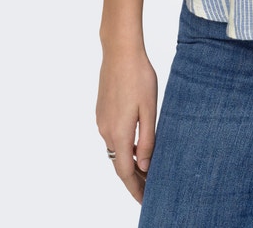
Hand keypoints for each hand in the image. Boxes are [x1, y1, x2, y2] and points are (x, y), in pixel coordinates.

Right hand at [96, 49, 157, 202]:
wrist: (120, 52)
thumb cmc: (139, 77)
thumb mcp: (150, 109)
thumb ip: (147, 139)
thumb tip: (145, 165)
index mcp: (119, 133)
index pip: (125, 171)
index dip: (135, 188)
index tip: (145, 200)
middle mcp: (106, 131)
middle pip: (119, 163)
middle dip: (134, 178)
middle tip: (151, 188)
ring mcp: (102, 121)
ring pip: (115, 150)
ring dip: (129, 162)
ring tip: (147, 169)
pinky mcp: (102, 111)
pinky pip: (112, 137)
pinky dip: (123, 147)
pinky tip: (136, 144)